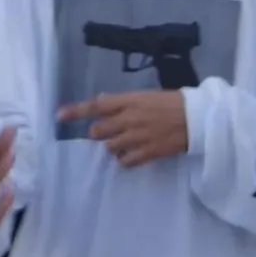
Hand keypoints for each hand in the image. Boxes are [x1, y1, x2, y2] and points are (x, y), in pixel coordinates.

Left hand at [58, 90, 187, 167]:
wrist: (196, 119)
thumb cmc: (172, 102)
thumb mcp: (145, 95)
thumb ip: (122, 101)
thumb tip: (101, 102)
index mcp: (129, 101)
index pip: (95, 106)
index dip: (75, 111)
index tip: (58, 116)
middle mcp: (128, 119)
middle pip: (98, 131)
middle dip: (100, 132)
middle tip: (112, 131)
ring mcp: (137, 137)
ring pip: (109, 147)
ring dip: (113, 146)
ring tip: (126, 142)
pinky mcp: (147, 153)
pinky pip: (124, 161)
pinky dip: (124, 159)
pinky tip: (132, 154)